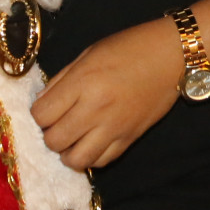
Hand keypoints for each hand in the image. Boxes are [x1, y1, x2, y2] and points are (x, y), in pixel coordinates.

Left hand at [32, 19, 183, 170]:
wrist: (172, 56)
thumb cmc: (129, 47)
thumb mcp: (88, 54)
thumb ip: (61, 80)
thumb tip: (40, 103)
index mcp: (83, 83)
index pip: (41, 115)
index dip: (38, 114)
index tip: (46, 108)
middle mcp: (96, 110)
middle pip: (54, 141)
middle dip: (49, 134)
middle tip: (57, 123)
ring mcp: (114, 128)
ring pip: (76, 160)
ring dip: (68, 152)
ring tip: (72, 138)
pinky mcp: (129, 140)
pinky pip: (101, 162)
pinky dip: (90, 156)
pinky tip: (90, 142)